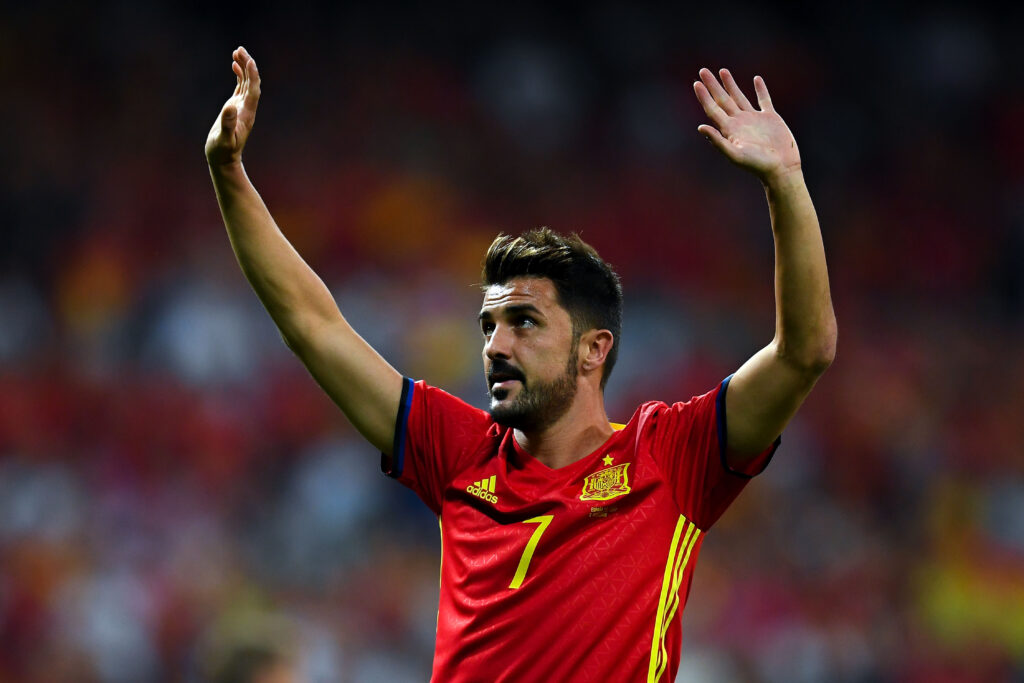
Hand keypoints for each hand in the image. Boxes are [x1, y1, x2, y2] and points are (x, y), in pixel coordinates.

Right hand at [205, 47, 260, 166]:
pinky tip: (234, 65)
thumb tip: (230, 107)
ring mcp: (242, 107)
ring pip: (246, 82)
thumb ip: (227, 124)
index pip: (253, 90)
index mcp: (247, 114)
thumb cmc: (223, 151)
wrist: (223, 158)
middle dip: (248, 66)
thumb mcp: (224, 138)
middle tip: (240, 49)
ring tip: (237, 52)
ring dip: (243, 67)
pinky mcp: (235, 107)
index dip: (253, 76)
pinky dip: (239, 75)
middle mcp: (247, 108)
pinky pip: (240, 87)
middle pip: (251, 83)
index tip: (249, 60)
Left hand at [693, 68, 799, 183]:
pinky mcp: (770, 118)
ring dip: (730, 84)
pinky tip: (756, 79)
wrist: (781, 168)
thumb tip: (700, 127)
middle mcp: (739, 122)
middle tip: (703, 71)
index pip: (713, 109)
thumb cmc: (757, 165)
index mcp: (730, 129)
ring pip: (739, 97)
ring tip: (722, 71)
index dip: (704, 96)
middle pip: (722, 99)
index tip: (696, 83)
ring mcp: (754, 119)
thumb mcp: (735, 154)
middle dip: (712, 86)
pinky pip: (764, 100)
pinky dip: (760, 89)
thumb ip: (718, 141)